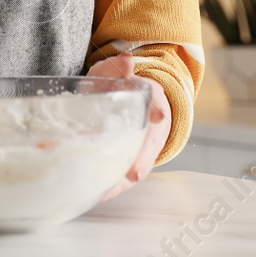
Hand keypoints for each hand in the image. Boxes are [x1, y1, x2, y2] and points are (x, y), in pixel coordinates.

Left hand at [88, 53, 171, 202]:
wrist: (127, 103)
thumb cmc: (116, 87)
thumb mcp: (111, 72)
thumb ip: (116, 68)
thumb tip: (126, 60)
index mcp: (151, 100)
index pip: (158, 104)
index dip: (158, 110)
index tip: (159, 115)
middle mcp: (153, 127)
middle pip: (151, 144)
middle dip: (143, 159)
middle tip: (135, 173)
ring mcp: (145, 148)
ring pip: (140, 166)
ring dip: (124, 180)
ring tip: (107, 191)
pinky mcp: (132, 163)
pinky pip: (124, 178)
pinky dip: (112, 188)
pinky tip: (96, 196)